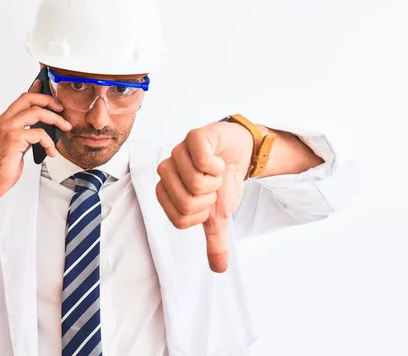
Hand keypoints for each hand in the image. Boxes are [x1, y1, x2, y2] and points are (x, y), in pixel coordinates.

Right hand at [0, 80, 71, 200]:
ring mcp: (8, 129)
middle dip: (48, 100)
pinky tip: (51, 151)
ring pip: (37, 112)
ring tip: (65, 127)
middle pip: (29, 99)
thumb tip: (41, 129)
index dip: (36, 90)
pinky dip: (49, 142)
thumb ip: (25, 134)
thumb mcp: (16, 146)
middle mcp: (4, 122)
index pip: (22, 99)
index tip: (46, 87)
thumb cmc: (1, 167)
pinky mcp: (14, 139)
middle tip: (61, 109)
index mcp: (3, 122)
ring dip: (55, 119)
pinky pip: (39, 133)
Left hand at [156, 122, 253, 272]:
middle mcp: (167, 171)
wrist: (240, 154)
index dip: (201, 214)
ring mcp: (178, 152)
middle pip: (185, 202)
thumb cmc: (223, 182)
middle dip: (208, 198)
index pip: (179, 219)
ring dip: (214, 181)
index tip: (208, 202)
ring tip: (215, 172)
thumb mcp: (220, 216)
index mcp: (167, 192)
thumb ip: (215, 241)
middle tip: (213, 186)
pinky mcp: (194, 137)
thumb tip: (219, 269)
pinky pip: (201, 159)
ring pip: (193, 181)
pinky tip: (218, 161)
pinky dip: (217, 165)